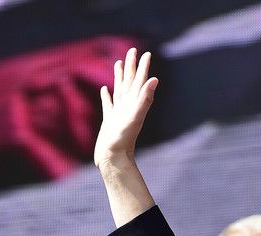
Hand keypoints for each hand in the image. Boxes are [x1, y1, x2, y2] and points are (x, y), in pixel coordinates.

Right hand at [94, 48, 157, 169]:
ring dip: (120, 77)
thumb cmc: (123, 141)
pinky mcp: (110, 121)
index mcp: (134, 104)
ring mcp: (118, 113)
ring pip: (120, 90)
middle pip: (130, 82)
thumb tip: (154, 80)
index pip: (139, 81)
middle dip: (132, 66)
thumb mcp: (135, 117)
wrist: (113, 159)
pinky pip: (109, 104)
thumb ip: (145, 99)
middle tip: (133, 50)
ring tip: (119, 64)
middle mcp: (127, 107)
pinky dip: (107, 96)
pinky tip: (105, 90)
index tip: (145, 53)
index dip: (142, 67)